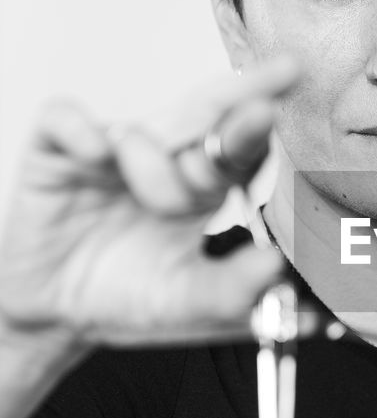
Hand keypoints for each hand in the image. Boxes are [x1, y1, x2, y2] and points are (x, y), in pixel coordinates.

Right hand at [0, 57, 297, 347]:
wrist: (57, 316)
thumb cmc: (127, 299)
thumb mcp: (185, 303)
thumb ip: (231, 289)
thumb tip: (275, 267)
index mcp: (202, 187)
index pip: (240, 145)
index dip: (258, 127)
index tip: (280, 100)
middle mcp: (163, 157)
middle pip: (206, 112)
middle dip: (238, 106)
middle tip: (263, 109)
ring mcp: (111, 151)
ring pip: (145, 133)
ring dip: (158, 170)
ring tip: (153, 208)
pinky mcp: (55, 151)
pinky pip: (65, 119)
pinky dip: (81, 131)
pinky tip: (96, 153)